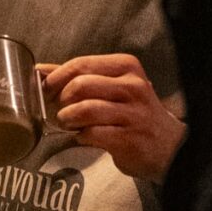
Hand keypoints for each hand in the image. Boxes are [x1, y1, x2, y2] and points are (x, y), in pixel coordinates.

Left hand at [40, 52, 186, 182]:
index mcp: (127, 67)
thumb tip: (41, 70)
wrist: (170, 147)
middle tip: (59, 109)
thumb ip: (80, 76)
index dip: (57, 76)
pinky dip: (81, 136)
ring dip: (68, 118)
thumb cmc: (135, 112)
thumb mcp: (115, 86)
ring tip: (68, 123)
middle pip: (81, 85)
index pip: (82, 63)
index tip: (46, 88)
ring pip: (85, 109)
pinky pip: (92, 134)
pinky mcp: (129, 139)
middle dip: (61, 99)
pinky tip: (84, 136)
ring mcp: (133, 113)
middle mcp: (133, 87)